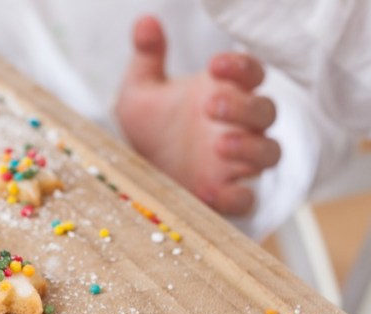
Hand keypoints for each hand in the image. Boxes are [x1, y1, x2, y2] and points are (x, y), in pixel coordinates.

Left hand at [114, 16, 280, 215]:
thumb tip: (144, 22)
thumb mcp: (140, 90)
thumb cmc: (151, 125)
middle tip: (211, 105)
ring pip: (269, 152)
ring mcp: (237, 161)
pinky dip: (237, 196)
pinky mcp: (226, 193)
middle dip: (243, 106)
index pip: (250, 73)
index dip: (240, 67)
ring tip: (219, 144)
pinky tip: (212, 191)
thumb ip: (147, 57)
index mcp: (225, 91)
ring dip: (250, 147)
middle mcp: (240, 125)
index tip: (215, 65)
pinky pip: (247, 198)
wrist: (137, 169)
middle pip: (266, 111)